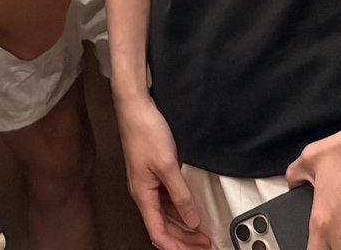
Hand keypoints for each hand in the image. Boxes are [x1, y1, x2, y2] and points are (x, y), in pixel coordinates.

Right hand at [113, 91, 210, 249]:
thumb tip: (192, 220)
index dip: (177, 247)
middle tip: (205, 244)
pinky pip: (166, 197)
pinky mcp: (152, 170)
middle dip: (184, 239)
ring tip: (201, 231)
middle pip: (163, 226)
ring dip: (183, 224)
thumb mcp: (167, 165)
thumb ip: (181, 195)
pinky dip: (180, 207)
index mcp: (142, 194)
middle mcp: (143, 191)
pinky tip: (190, 208)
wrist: (135, 105)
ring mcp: (147, 181)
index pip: (158, 233)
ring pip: (165, 213)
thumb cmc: (144, 130)